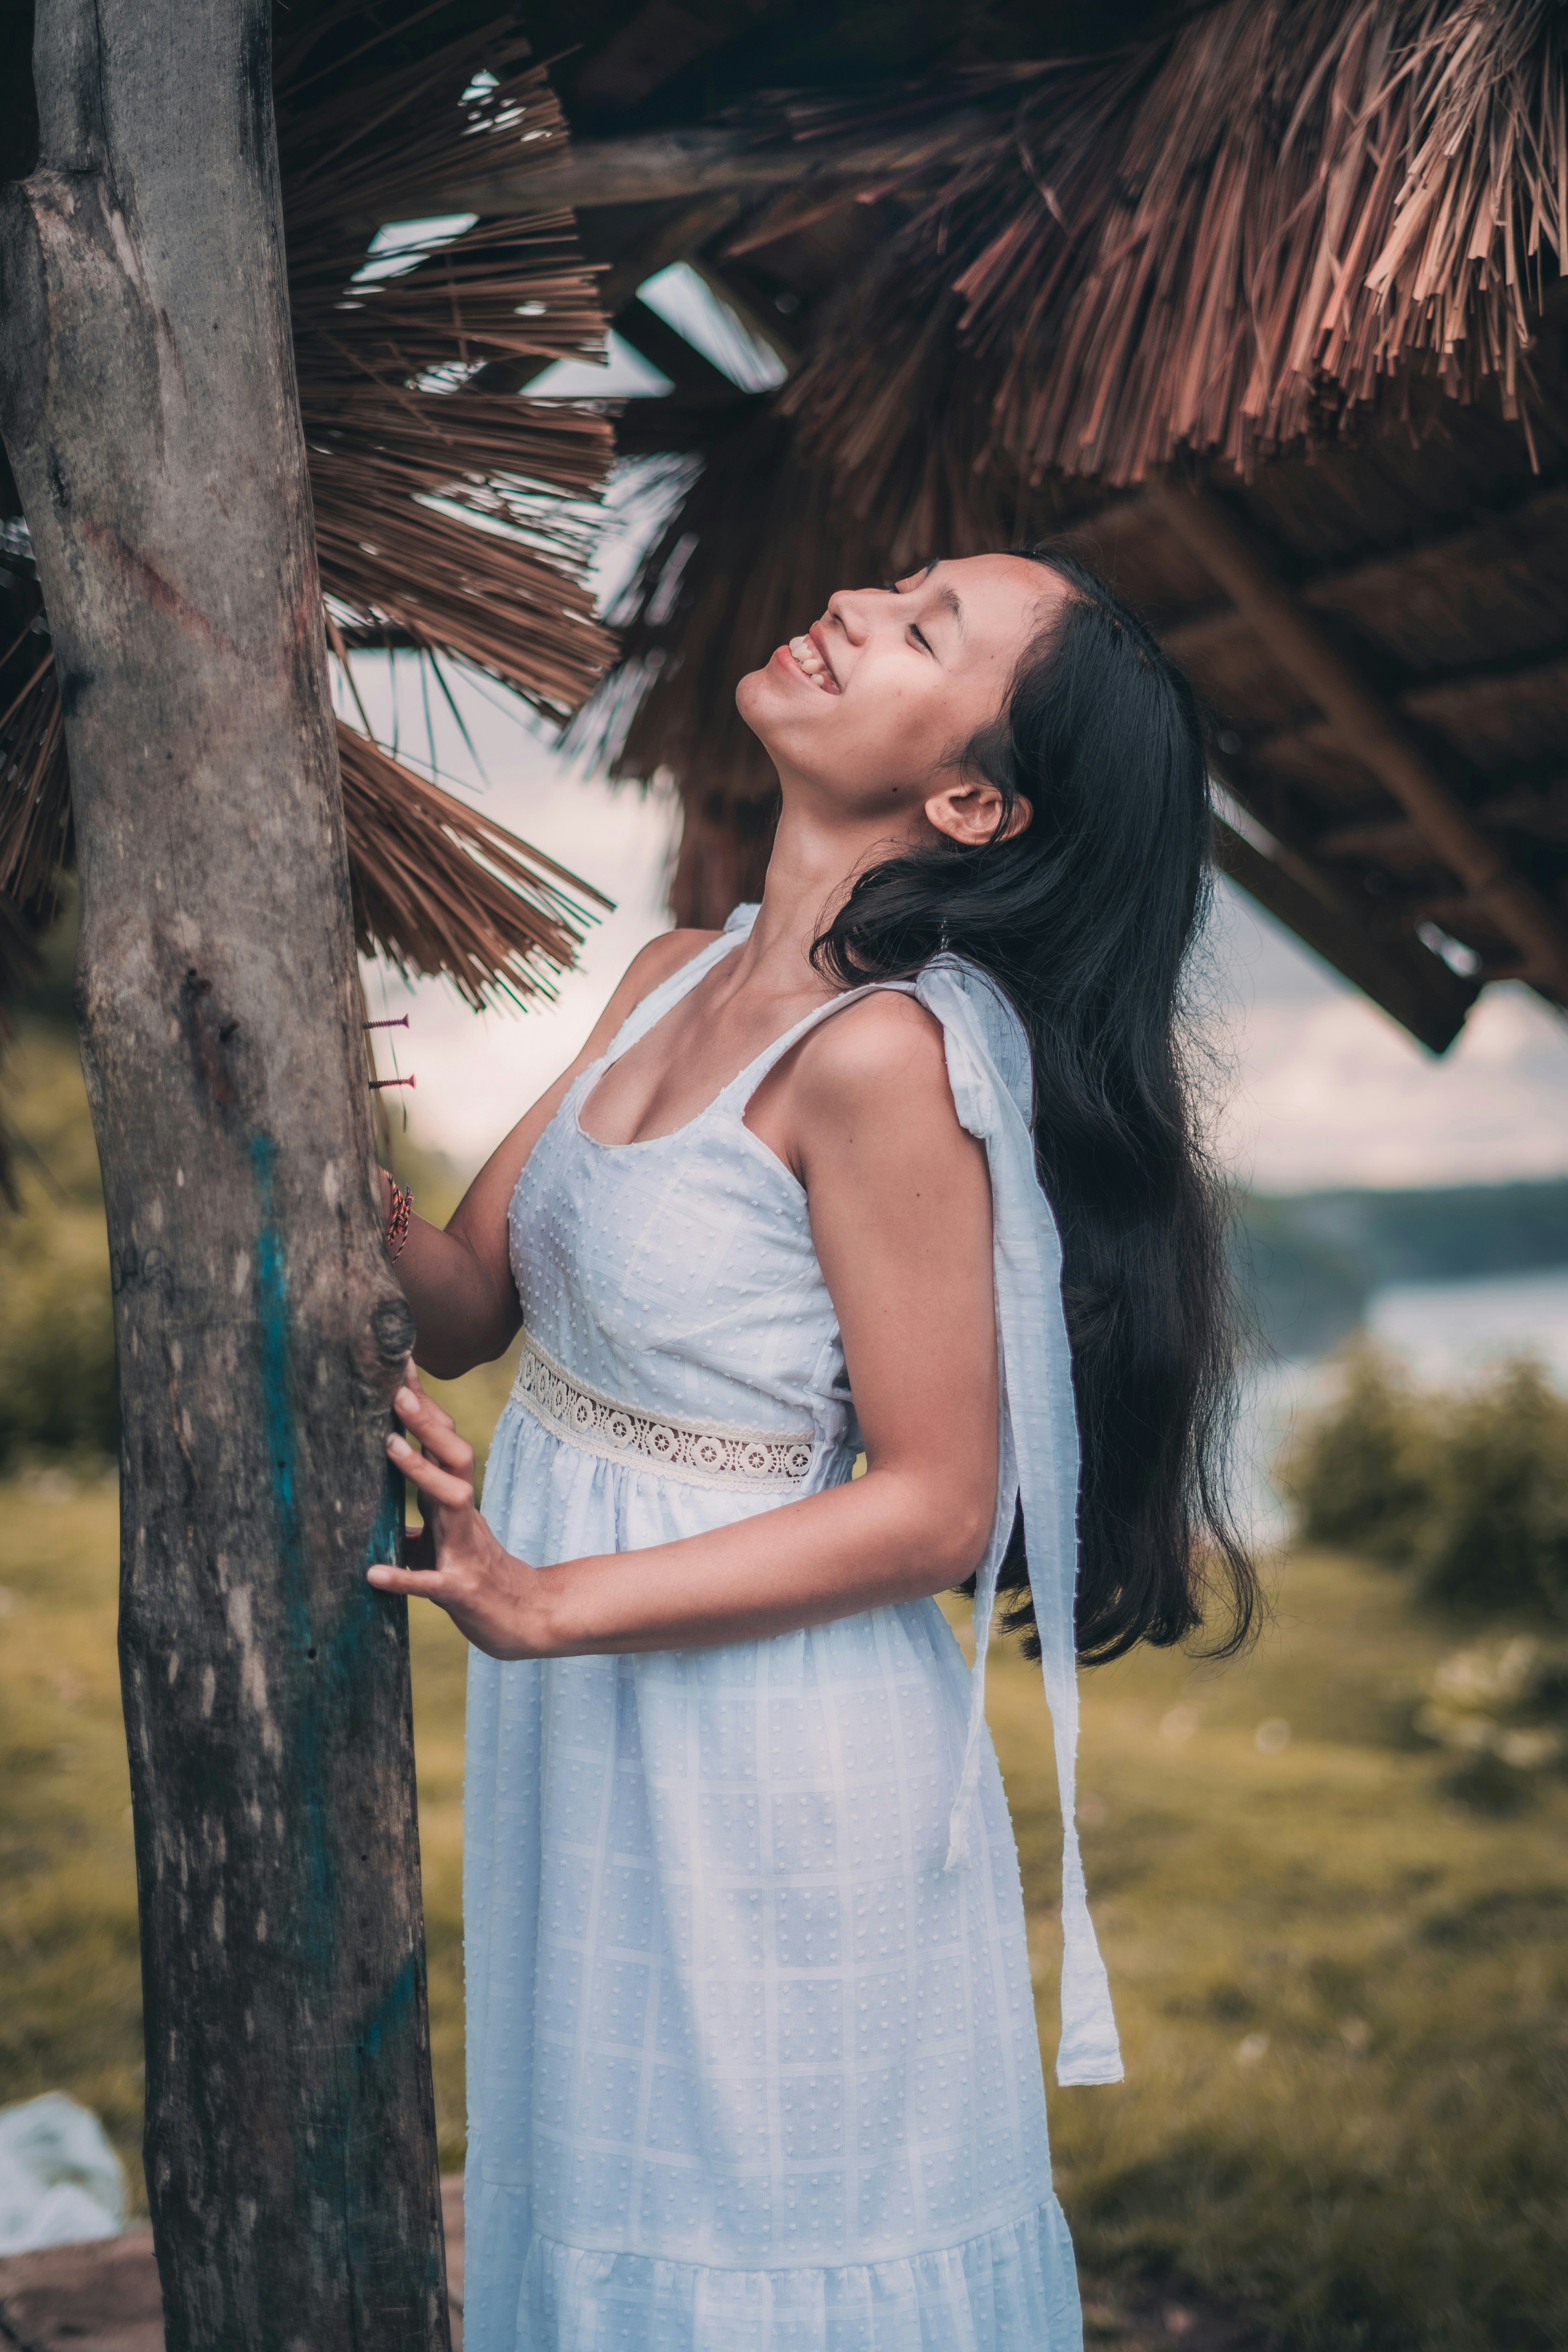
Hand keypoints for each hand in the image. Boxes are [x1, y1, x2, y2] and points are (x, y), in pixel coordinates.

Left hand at [366, 1360, 548, 1658]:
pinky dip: (403, 1577)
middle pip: (454, 1456)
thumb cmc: (478, 1574)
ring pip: (451, 1501)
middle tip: (398, 1389)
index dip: (425, 1406)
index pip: (443, 1443)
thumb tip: (378, 1501)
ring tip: (389, 1446)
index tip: (402, 1366)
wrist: (526, 1621)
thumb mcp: (444, 1538)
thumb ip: (416, 1516)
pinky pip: (431, 1582)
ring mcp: (466, 1550)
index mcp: (455, 1501)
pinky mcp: (461, 1589)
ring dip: (421, 1473)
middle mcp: (464, 1517)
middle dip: (428, 1422)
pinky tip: (373, 1574)